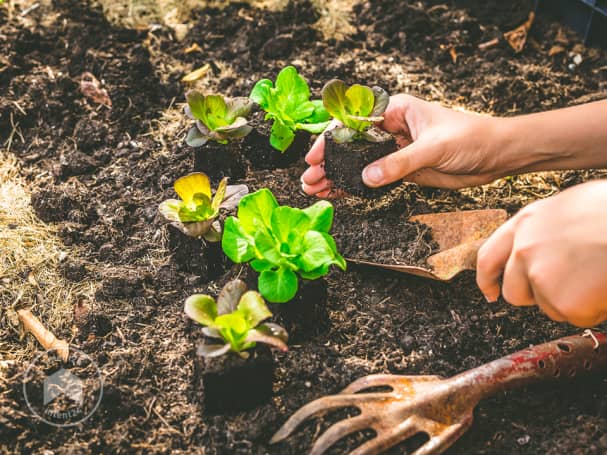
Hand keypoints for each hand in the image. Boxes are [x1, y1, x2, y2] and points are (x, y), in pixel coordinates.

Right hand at [301, 94, 511, 196]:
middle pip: (350, 144)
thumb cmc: (471, 138)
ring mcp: (394, 150)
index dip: (331, 139)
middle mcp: (391, 128)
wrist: (496, 156)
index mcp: (395, 110)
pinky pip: (372, 178)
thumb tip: (367, 177)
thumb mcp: (433, 148)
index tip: (316, 157)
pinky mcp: (401, 169)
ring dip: (337, 175)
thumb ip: (399, 162)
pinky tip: (337, 194)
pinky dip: (354, 186)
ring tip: (314, 189)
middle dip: (328, 161)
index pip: (354, 122)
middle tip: (309, 180)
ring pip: (357, 163)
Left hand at [476, 180, 606, 326]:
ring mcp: (540, 276)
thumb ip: (544, 231)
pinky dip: (592, 309)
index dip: (487, 279)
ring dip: (570, 301)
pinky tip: (604, 286)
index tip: (490, 292)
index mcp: (526, 223)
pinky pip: (574, 316)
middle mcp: (525, 249)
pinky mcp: (562, 301)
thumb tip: (539, 252)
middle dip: (536, 296)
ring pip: (547, 306)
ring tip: (597, 274)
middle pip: (514, 291)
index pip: (488, 257)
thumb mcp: (569, 208)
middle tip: (569, 286)